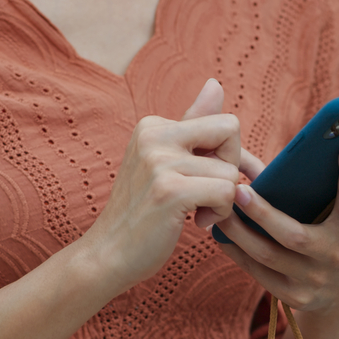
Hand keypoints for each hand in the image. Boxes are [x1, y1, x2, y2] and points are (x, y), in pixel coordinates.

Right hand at [84, 79, 241, 286]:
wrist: (107, 255)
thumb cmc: (143, 213)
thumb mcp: (164, 162)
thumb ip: (193, 125)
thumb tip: (216, 84)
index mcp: (153, 124)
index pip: (220, 122)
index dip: (227, 155)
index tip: (209, 180)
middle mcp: (154, 134)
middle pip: (230, 131)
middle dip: (231, 166)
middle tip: (209, 194)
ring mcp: (160, 161)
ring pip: (230, 170)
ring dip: (223, 200)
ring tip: (196, 214)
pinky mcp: (170, 190)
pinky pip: (227, 192)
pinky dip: (221, 213)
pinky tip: (198, 223)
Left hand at [215, 144, 338, 317]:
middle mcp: (334, 257)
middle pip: (294, 236)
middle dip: (264, 214)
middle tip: (238, 189)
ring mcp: (312, 281)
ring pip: (268, 255)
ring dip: (240, 232)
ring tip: (220, 208)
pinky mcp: (292, 297)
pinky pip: (258, 272)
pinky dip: (237, 252)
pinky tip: (222, 233)